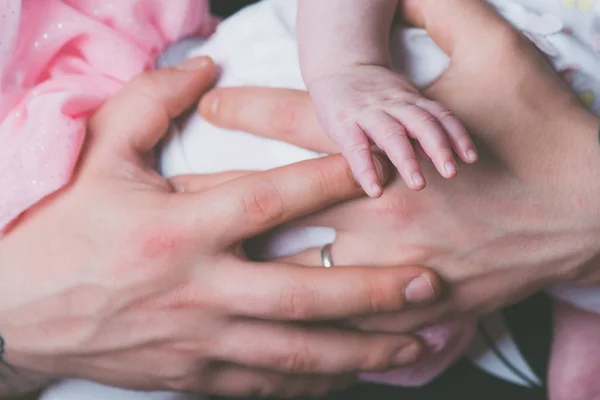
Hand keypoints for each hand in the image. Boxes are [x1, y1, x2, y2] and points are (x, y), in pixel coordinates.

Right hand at [0, 57, 442, 396]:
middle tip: (430, 282)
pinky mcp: (193, 376)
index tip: (381, 169)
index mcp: (181, 229)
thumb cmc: (64, 231)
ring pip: (296, 353)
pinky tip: (350, 374)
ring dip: (361, 349)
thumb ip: (151, 103)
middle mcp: (200, 290)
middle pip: (304, 293)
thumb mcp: (100, 156)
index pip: (270, 200)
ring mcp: (200, 341)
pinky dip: (313, 383)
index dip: (330, 179)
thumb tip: (205, 67)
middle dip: (374, 290)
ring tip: (415, 344)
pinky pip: (265, 386)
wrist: (17, 314)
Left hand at [199, 0, 599, 333]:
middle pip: (273, 200)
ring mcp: (392, 262)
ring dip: (247, 260)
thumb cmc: (546, 130)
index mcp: (387, 144)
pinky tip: (270, 317)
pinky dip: (307, 313)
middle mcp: (378, 207)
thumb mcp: (498, 49)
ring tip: (202, 259)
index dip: (243, 105)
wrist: (594, 212)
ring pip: (297, 266)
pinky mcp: (416, 299)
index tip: (209, 102)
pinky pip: (346, 313)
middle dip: (214, 191)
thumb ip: (443, 5)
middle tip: (170, 190)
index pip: (293, 118)